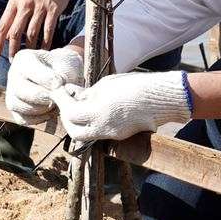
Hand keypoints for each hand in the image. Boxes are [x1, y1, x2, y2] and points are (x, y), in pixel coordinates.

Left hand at [0, 0, 76, 57]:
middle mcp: (25, 5)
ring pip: (31, 34)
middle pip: (15, 32)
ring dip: (29, 48)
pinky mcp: (54, 10)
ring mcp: (40, 8)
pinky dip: (46, 42)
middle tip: (13, 60)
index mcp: (14, 2)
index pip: (2, 26)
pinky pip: (48, 30)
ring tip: (28, 57)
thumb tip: (7, 36)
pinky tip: (44, 50)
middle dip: (13, 49)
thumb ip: (14, 14)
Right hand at [5, 46, 83, 124]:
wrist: (64, 76)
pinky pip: (22, 119)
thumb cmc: (64, 67)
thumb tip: (56, 89)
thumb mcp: (67, 64)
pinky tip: (52, 111)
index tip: (61, 84)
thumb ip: (62, 74)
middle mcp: (13, 74)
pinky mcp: (16, 109)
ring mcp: (12, 92)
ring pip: (18, 106)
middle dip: (43, 97)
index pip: (29, 71)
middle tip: (58, 98)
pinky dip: (39, 118)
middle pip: (21, 91)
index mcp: (24, 58)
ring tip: (56, 103)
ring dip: (41, 109)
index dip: (47, 80)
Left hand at [53, 71, 190, 142]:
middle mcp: (103, 128)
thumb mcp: (107, 84)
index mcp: (98, 112)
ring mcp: (112, 134)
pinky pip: (100, 132)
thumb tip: (74, 96)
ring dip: (79, 123)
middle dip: (68, 118)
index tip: (58, 91)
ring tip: (80, 105)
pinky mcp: (120, 135)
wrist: (162, 98)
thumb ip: (89, 93)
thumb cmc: (135, 85)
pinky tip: (95, 110)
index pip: (70, 113)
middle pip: (74, 132)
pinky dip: (93, 123)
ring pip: (86, 135)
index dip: (62, 102)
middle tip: (66, 103)